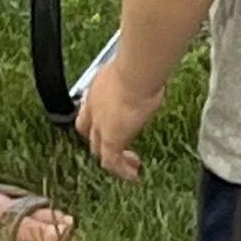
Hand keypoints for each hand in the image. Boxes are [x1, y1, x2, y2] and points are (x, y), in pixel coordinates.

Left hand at [74, 60, 164, 179]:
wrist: (136, 74)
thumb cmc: (140, 66)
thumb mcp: (134, 69)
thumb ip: (137, 77)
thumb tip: (151, 76)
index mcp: (98, 87)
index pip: (90, 109)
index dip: (96, 119)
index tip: (108, 123)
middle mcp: (94, 107)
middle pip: (89, 131)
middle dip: (100, 141)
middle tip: (117, 148)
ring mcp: (99, 124)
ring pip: (98, 149)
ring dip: (112, 158)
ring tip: (128, 165)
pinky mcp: (110, 140)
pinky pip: (111, 163)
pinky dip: (122, 170)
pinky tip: (133, 175)